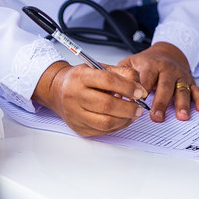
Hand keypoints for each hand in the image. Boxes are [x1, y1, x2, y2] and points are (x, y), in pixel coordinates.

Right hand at [33, 61, 147, 136]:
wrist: (58, 90)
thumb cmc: (81, 78)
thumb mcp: (99, 67)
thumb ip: (122, 73)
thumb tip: (139, 87)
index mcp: (81, 76)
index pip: (108, 81)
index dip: (128, 87)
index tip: (140, 92)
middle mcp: (75, 95)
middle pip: (107, 105)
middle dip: (128, 107)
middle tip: (138, 106)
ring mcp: (75, 114)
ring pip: (105, 122)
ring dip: (125, 119)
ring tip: (133, 113)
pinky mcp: (79, 127)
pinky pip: (103, 131)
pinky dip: (118, 126)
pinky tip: (123, 119)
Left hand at [118, 42, 198, 122]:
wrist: (167, 52)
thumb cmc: (146, 62)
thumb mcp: (130, 63)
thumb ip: (122, 76)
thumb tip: (113, 94)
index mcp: (151, 65)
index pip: (146, 79)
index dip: (142, 91)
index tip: (137, 103)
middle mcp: (167, 70)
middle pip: (165, 86)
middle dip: (161, 102)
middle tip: (157, 117)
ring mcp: (180, 76)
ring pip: (182, 89)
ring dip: (182, 103)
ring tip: (182, 116)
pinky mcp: (190, 81)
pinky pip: (197, 90)